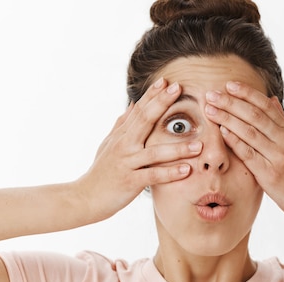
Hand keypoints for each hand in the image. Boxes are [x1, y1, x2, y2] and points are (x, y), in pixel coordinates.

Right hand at [77, 78, 202, 221]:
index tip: (167, 81)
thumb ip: (122, 124)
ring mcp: (127, 163)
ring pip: (154, 152)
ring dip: (177, 148)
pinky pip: (153, 176)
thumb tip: (133, 103)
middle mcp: (124, 145)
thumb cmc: (101, 172)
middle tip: (178, 89)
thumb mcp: (109, 144)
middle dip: (161, 103)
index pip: (138, 110)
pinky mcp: (130, 182)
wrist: (85, 197)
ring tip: (198, 144)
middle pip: (144, 120)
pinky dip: (169, 173)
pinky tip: (186, 170)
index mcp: (121, 136)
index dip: (152, 95)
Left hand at [204, 81, 283, 222]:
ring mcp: (277, 156)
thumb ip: (282, 122)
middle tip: (212, 94)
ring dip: (227, 118)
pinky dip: (235, 141)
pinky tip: (222, 131)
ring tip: (210, 110)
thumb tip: (272, 100)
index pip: (265, 105)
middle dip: (231, 102)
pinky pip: (249, 154)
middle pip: (254, 115)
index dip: (246, 93)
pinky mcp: (269, 173)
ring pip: (249, 132)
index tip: (229, 85)